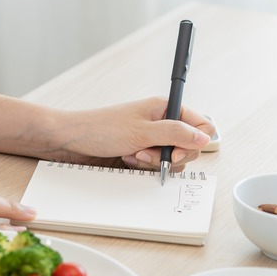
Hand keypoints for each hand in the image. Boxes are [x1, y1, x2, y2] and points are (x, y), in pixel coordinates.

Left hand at [54, 97, 214, 169]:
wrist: (72, 140)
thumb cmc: (101, 128)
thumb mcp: (142, 131)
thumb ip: (176, 133)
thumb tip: (204, 137)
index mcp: (166, 108)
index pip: (201, 125)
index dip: (193, 142)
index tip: (175, 152)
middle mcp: (162, 122)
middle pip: (188, 146)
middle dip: (169, 155)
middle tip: (146, 153)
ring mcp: (152, 138)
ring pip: (171, 158)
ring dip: (153, 162)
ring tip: (132, 155)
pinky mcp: (141, 152)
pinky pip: (155, 165)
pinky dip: (143, 166)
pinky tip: (127, 160)